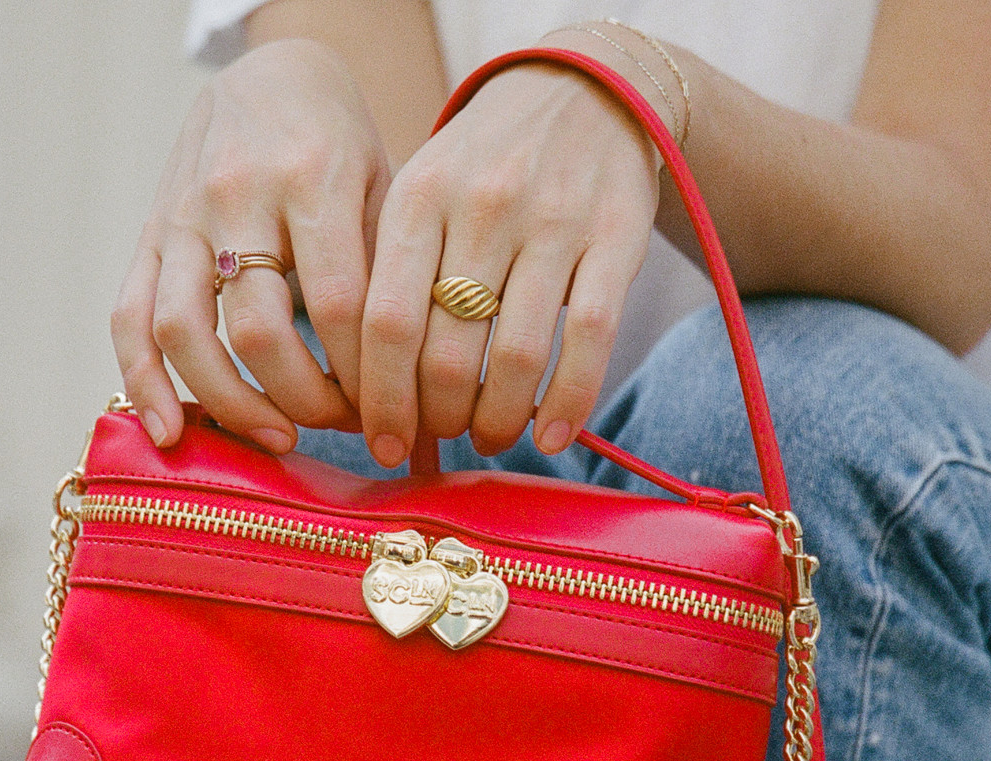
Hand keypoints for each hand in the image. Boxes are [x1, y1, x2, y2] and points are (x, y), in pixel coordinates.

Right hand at [112, 39, 386, 450]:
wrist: (272, 76)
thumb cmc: (342, 149)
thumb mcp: (383, 191)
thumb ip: (387, 278)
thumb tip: (415, 391)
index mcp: (312, 179)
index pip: (337, 306)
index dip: (365, 377)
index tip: (390, 414)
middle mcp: (239, 196)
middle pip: (260, 331)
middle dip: (307, 399)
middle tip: (344, 424)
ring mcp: (184, 216)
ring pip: (185, 332)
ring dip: (232, 403)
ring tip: (277, 439)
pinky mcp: (150, 235)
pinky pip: (130, 317)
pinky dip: (144, 383)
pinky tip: (170, 434)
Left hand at [359, 63, 660, 465]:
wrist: (588, 87)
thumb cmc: (487, 165)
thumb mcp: (423, 194)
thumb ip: (397, 282)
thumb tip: (374, 400)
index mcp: (419, 198)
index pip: (384, 322)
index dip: (381, 399)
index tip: (382, 444)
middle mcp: (482, 206)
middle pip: (446, 352)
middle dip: (438, 418)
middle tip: (442, 438)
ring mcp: (553, 220)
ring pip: (515, 357)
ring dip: (498, 420)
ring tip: (490, 438)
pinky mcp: (616, 236)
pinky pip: (589, 340)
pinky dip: (568, 403)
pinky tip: (553, 436)